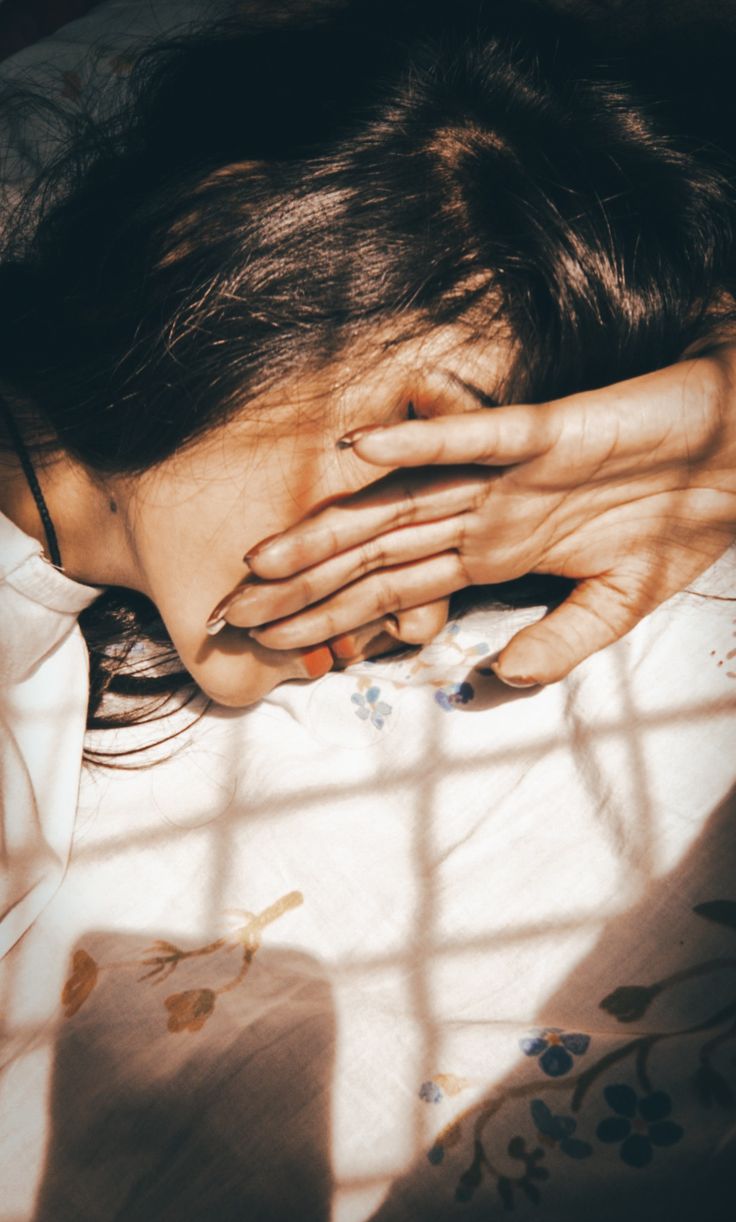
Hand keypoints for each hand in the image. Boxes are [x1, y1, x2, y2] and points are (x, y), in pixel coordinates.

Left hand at [216, 347, 735, 684]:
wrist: (733, 461)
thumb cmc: (674, 523)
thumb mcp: (613, 606)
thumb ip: (556, 642)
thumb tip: (497, 680)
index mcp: (491, 553)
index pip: (389, 590)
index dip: (327, 616)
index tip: (267, 649)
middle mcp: (482, 514)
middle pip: (373, 553)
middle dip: (302, 588)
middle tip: (231, 618)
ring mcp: (508, 475)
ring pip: (401, 503)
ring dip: (334, 527)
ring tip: (266, 556)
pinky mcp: (548, 433)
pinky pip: (476, 439)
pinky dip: (422, 444)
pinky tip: (363, 453)